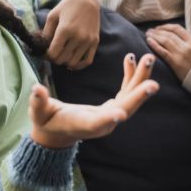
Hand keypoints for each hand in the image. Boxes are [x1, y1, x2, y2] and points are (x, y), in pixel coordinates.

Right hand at [29, 53, 159, 147]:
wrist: (56, 132)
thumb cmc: (45, 121)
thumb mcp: (38, 113)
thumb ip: (38, 102)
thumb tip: (36, 89)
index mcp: (83, 125)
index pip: (97, 124)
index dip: (107, 119)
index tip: (119, 115)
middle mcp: (101, 122)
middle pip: (123, 109)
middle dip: (137, 97)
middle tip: (153, 84)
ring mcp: (109, 115)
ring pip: (130, 98)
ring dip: (140, 79)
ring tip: (149, 59)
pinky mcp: (112, 107)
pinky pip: (126, 91)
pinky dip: (131, 76)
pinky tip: (132, 58)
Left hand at [43, 0, 100, 69]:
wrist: (87, 0)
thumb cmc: (67, 7)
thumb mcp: (52, 16)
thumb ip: (46, 32)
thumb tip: (41, 47)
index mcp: (65, 30)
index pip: (53, 53)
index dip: (46, 55)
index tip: (45, 52)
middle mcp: (77, 36)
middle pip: (62, 59)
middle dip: (55, 58)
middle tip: (53, 52)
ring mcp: (87, 40)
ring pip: (73, 63)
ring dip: (65, 62)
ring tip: (62, 55)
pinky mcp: (95, 42)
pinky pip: (87, 61)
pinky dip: (79, 65)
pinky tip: (72, 61)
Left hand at [145, 24, 190, 81]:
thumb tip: (181, 36)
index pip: (177, 28)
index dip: (166, 27)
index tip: (160, 28)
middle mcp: (187, 46)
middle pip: (169, 34)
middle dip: (158, 31)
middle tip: (150, 31)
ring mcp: (180, 54)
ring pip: (164, 41)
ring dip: (154, 36)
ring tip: (148, 34)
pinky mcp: (175, 63)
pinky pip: (163, 52)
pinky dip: (155, 45)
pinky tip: (149, 41)